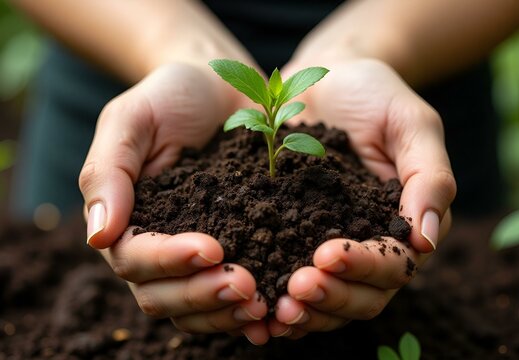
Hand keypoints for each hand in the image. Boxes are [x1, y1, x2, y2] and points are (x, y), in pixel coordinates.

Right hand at [79, 63, 268, 342]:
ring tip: (262, 304)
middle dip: (201, 295)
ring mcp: (192, 254)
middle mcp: (155, 246)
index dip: (169, 262)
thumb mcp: (132, 119)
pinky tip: (275, 308)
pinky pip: (229, 295)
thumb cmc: (170, 97)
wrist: (219, 88)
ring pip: (194, 307)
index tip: (212, 248)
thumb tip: (98, 235)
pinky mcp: (231, 251)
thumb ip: (108, 172)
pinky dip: (246, 308)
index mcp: (123, 219)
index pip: (134, 259)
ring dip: (225, 312)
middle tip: (244, 286)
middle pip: (163, 296)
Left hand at [268, 58, 455, 337]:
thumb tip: (427, 239)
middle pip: (363, 296)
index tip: (328, 256)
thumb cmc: (373, 94)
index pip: (395, 264)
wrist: (325, 78)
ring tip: (275, 310)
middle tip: (296, 289)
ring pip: (328, 299)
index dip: (365, 268)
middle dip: (331, 297)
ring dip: (305, 311)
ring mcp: (329, 245)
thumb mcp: (410, 123)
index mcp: (403, 223)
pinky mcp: (293, 238)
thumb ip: (429, 177)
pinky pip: (288, 277)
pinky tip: (255, 304)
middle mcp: (369, 244)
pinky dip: (276, 298)